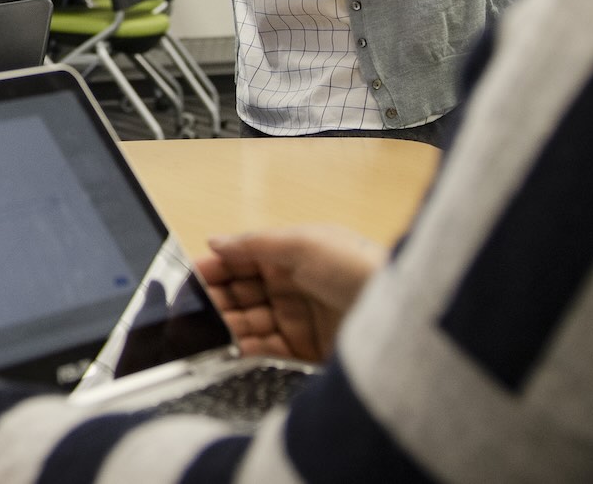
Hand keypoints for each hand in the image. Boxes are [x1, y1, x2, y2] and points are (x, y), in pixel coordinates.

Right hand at [188, 225, 384, 362]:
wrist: (403, 318)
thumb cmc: (361, 268)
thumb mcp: (304, 242)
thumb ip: (254, 243)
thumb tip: (214, 241)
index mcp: (291, 254)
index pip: (241, 260)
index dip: (214, 269)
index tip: (189, 279)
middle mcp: (292, 286)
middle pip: (241, 294)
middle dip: (216, 301)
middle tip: (192, 311)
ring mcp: (298, 320)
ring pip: (249, 324)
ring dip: (227, 327)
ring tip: (207, 332)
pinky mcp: (305, 352)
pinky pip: (265, 351)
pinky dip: (245, 350)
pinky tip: (231, 349)